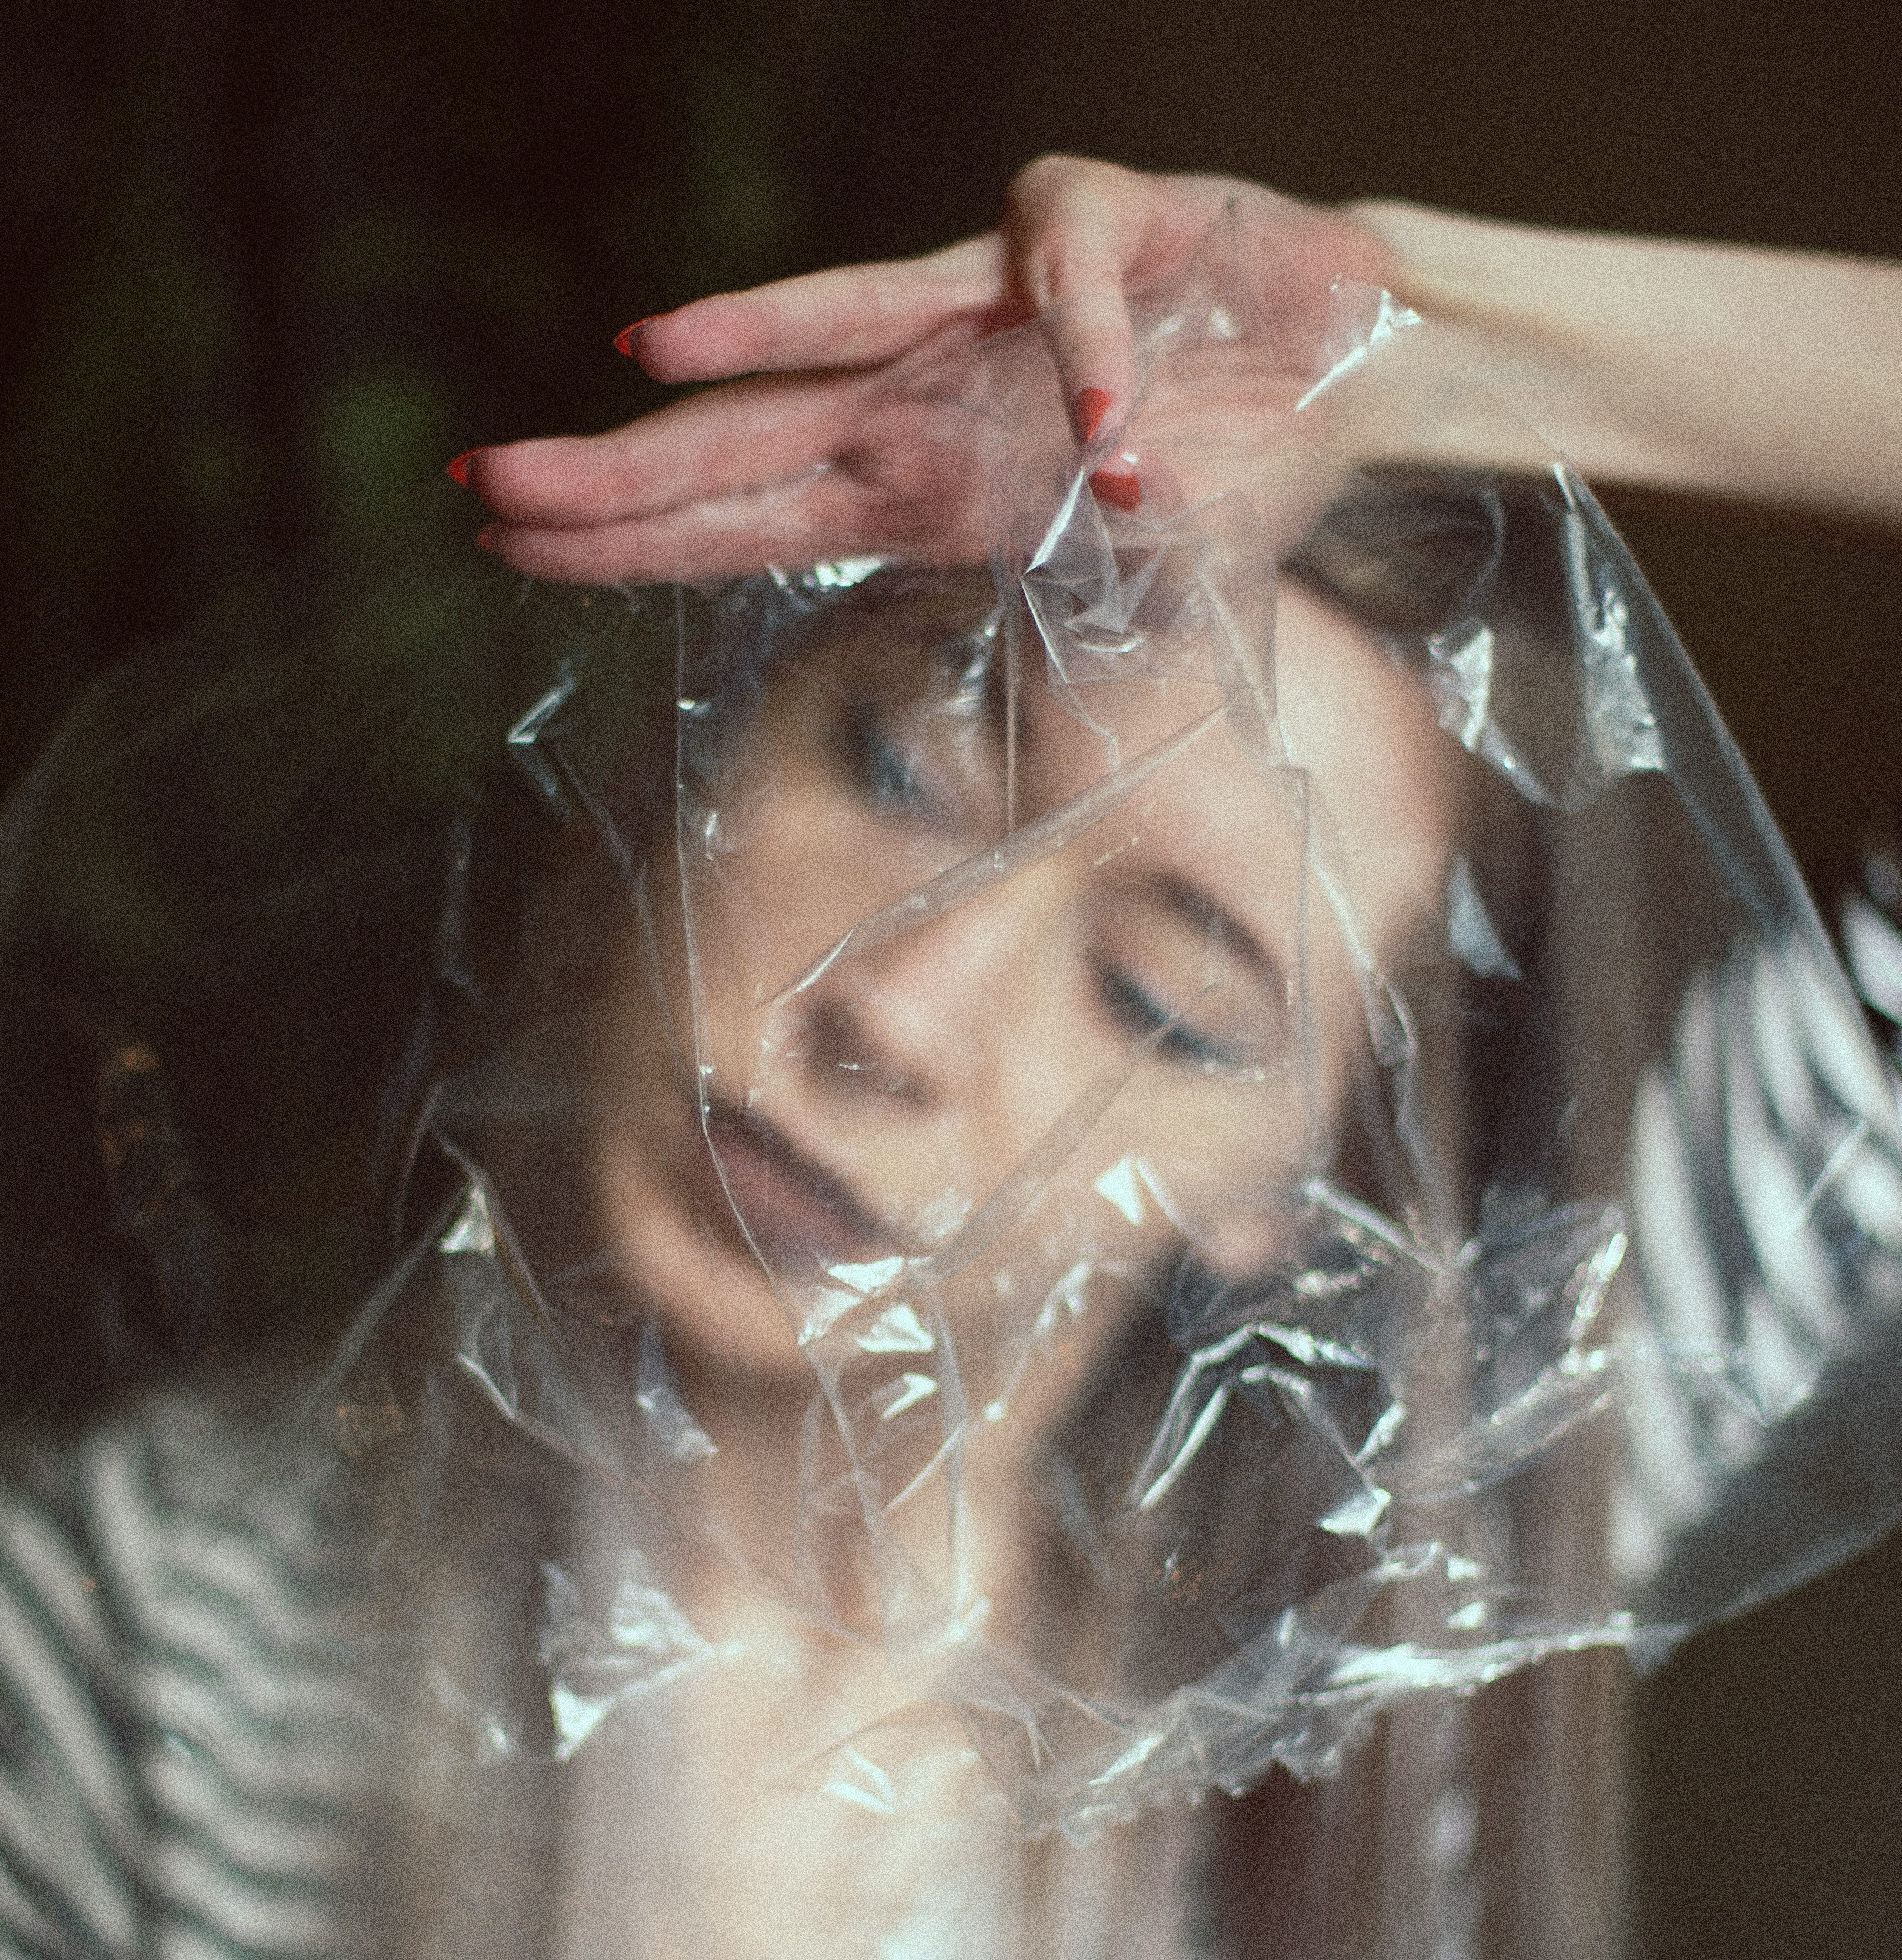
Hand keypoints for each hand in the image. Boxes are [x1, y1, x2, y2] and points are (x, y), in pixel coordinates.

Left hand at [466, 158, 1398, 582]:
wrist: (1342, 355)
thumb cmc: (1219, 471)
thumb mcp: (1121, 604)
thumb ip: (1056, 675)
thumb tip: (1028, 817)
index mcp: (907, 486)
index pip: (732, 519)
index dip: (621, 536)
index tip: (503, 543)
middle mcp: (916, 395)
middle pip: (737, 435)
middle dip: (612, 468)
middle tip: (482, 484)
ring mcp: (988, 309)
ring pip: (844, 313)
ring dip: (749, 333)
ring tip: (643, 354)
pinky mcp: (1090, 233)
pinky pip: (1072, 294)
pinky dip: (1095, 364)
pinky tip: (1115, 444)